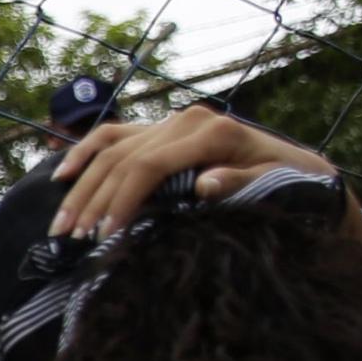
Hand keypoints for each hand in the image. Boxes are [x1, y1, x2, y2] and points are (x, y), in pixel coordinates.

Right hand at [46, 106, 330, 239]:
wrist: (300, 169)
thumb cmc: (289, 186)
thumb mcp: (273, 187)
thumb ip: (239, 183)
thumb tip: (204, 184)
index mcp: (211, 133)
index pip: (148, 167)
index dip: (121, 202)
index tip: (103, 238)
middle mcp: (186, 120)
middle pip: (122, 159)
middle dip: (92, 201)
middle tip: (70, 240)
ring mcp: (172, 121)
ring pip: (111, 149)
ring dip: (81, 187)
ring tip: (61, 225)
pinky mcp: (163, 127)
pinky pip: (115, 135)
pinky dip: (86, 153)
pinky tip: (63, 175)